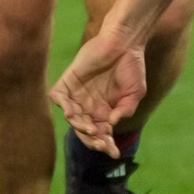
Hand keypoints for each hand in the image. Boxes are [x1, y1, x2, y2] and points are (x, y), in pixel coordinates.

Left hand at [48, 28, 146, 156]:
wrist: (125, 41)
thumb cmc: (132, 66)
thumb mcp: (135, 92)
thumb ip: (126, 109)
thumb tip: (112, 124)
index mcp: (104, 112)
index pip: (101, 134)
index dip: (106, 145)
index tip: (114, 152)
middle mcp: (88, 106)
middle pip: (84, 130)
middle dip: (92, 139)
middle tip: (100, 141)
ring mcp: (77, 94)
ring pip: (72, 117)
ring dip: (79, 126)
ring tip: (90, 128)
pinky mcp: (69, 80)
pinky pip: (58, 96)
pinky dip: (62, 105)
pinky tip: (72, 112)